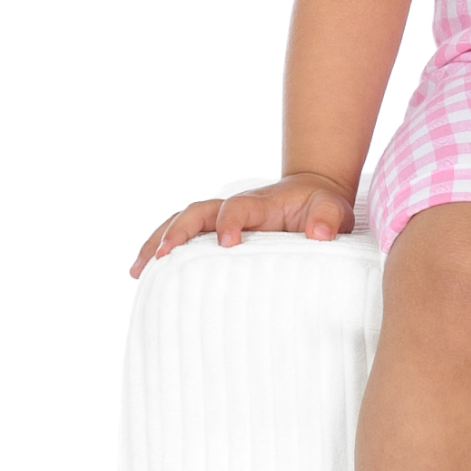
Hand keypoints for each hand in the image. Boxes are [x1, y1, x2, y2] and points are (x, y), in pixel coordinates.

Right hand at [129, 172, 356, 278]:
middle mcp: (233, 208)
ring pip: (181, 222)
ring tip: (137, 270)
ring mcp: (221, 220)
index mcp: (261, 204)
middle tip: (163, 257)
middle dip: (178, 231)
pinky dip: (160, 250)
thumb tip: (319, 234)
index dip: (230, 222)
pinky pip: (184, 238)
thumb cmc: (321, 206)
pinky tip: (142, 274)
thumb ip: (328, 218)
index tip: (228, 243)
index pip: (238, 208)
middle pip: (197, 211)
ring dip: (158, 241)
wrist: (312, 196)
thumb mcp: (333, 208)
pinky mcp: (215, 234)